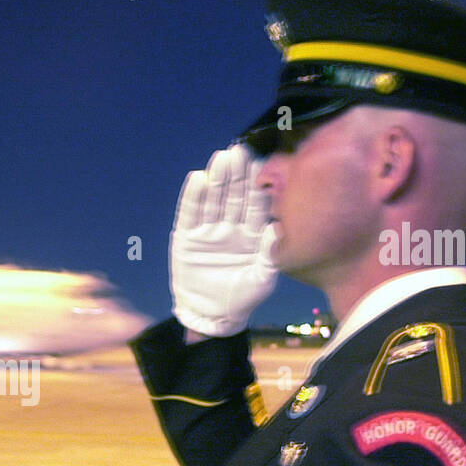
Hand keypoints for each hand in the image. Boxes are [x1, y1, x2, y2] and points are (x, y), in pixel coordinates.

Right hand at [169, 142, 277, 337]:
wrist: (212, 315)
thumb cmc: (242, 298)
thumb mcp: (263, 279)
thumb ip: (271, 253)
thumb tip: (278, 227)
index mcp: (251, 234)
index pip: (255, 205)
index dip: (257, 184)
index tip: (262, 164)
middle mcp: (230, 227)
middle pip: (234, 196)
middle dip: (237, 174)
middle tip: (241, 150)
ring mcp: (208, 231)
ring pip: (213, 200)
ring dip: (217, 179)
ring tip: (221, 158)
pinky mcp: (187, 237)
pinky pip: (190, 213)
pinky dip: (193, 196)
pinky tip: (198, 179)